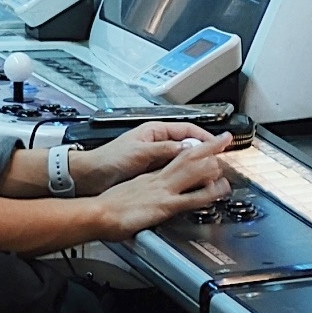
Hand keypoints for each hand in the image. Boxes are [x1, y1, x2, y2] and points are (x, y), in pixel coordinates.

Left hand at [74, 119, 220, 193]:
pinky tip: (192, 182)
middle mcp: (156, 142)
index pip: (187, 130)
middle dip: (205, 150)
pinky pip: (173, 170)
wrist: (90, 176)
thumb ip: (165, 150)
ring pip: (182, 158)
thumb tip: (190, 148)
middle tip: (221, 157)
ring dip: (196, 163)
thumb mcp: (141, 152)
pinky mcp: (150, 172)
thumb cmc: (109, 159)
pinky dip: (184, 175)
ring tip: (212, 170)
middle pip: (188, 143)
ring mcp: (154, 157)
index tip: (220, 143)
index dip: (205, 137)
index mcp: (154, 131)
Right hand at [84, 132, 231, 241]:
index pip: (172, 157)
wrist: (97, 212)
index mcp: (148, 177)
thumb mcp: (124, 194)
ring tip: (227, 162)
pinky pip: (193, 197)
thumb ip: (138, 194)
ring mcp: (163, 190)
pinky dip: (209, 192)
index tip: (200, 146)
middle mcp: (157, 179)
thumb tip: (144, 198)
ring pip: (193, 171)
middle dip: (207, 147)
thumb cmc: (105, 207)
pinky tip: (220, 190)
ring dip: (212, 165)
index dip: (188, 149)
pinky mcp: (165, 205)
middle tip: (223, 140)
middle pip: (187, 156)